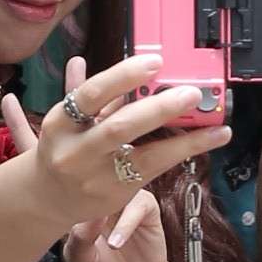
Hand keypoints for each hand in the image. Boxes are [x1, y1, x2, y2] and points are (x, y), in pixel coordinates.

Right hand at [0, 52, 219, 221]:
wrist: (47, 198)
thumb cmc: (65, 148)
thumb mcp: (69, 120)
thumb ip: (93, 95)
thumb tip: (103, 63)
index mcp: (60, 123)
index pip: (91, 94)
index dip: (123, 76)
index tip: (155, 62)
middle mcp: (76, 152)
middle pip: (119, 128)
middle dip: (157, 109)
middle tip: (191, 93)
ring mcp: (96, 177)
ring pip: (145, 157)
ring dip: (184, 139)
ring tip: (214, 122)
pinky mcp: (117, 194)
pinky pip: (156, 170)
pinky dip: (185, 151)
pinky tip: (211, 139)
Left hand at [63, 184, 175, 261]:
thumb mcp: (80, 259)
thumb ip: (80, 238)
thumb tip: (86, 215)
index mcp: (84, 202)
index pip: (73, 184)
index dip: (66, 191)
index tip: (60, 210)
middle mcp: (106, 195)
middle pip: (97, 178)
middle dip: (86, 194)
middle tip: (78, 215)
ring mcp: (127, 199)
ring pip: (119, 187)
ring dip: (107, 208)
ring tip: (99, 237)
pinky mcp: (147, 207)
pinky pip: (139, 205)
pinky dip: (126, 223)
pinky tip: (115, 243)